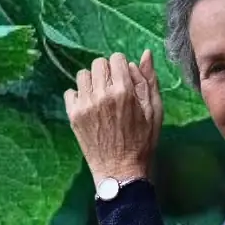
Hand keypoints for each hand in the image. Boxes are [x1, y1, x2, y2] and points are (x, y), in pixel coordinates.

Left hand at [64, 51, 162, 186]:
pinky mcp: (73, 115)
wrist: (120, 171)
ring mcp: (85, 104)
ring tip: (100, 96)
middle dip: (107, 72)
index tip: (124, 80)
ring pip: (83, 74)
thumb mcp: (154, 111)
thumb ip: (148, 80)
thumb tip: (146, 54)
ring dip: (92, 81)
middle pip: (98, 63)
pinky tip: (89, 107)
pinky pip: (70, 91)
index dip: (122, 67)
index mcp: (124, 91)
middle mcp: (102, 94)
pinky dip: (79, 95)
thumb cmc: (142, 141)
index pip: (117, 58)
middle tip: (113, 89)